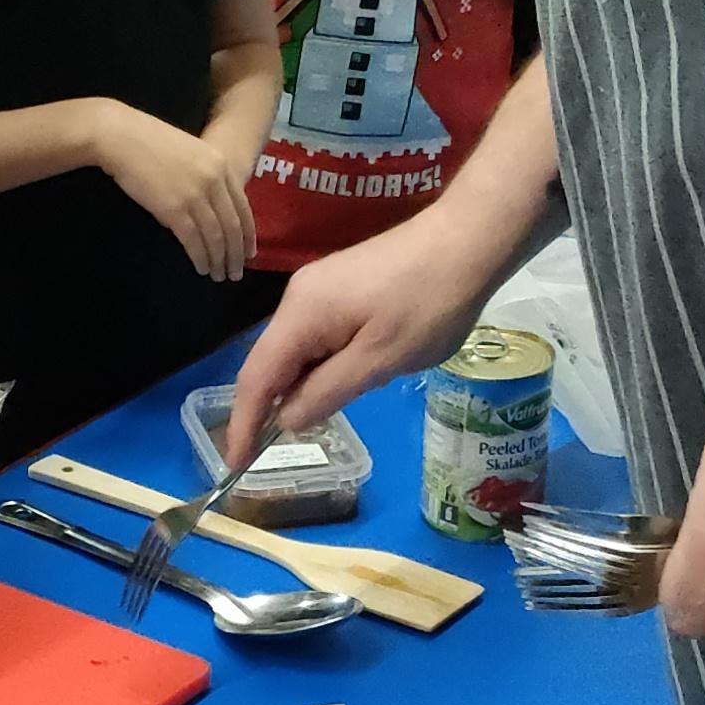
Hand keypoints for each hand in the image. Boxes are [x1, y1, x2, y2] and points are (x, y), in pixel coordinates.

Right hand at [91, 103, 256, 285]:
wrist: (122, 137)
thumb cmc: (150, 142)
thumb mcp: (191, 152)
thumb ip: (207, 174)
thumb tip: (213, 204)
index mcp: (221, 165)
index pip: (243, 208)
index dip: (248, 235)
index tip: (249, 253)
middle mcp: (214, 181)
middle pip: (232, 226)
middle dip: (236, 254)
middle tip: (235, 273)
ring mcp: (195, 195)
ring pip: (216, 237)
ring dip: (219, 260)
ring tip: (218, 275)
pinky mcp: (174, 209)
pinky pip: (194, 240)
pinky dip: (200, 257)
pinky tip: (201, 268)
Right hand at [225, 195, 505, 453]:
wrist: (468, 240)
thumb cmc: (428, 303)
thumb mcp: (380, 360)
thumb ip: (328, 392)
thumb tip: (287, 419)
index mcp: (301, 315)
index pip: (256, 378)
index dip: (242, 424)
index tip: (236, 464)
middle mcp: (298, 297)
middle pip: (271, 363)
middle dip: (269, 408)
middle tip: (276, 453)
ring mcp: (319, 288)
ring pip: (297, 350)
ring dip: (303, 386)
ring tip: (324, 417)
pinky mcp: (341, 286)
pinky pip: (317, 336)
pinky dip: (321, 366)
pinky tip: (347, 379)